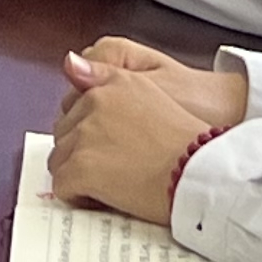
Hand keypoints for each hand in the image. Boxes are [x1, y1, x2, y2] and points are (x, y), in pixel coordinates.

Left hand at [48, 41, 240, 221]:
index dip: (88, 133)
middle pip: (65, 134)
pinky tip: (101, 199)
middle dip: (81, 153)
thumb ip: (103, 77)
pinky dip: (76, 196)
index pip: (75, 107)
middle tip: (112, 169)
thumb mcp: (150, 93)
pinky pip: (62, 185)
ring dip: (78, 175)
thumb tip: (69, 62)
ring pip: (60, 160)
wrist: (202, 172)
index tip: (106, 149)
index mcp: (111, 84)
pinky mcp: (81, 168)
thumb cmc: (188, 142)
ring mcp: (84, 136)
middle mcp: (93, 103)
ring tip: (110, 185)